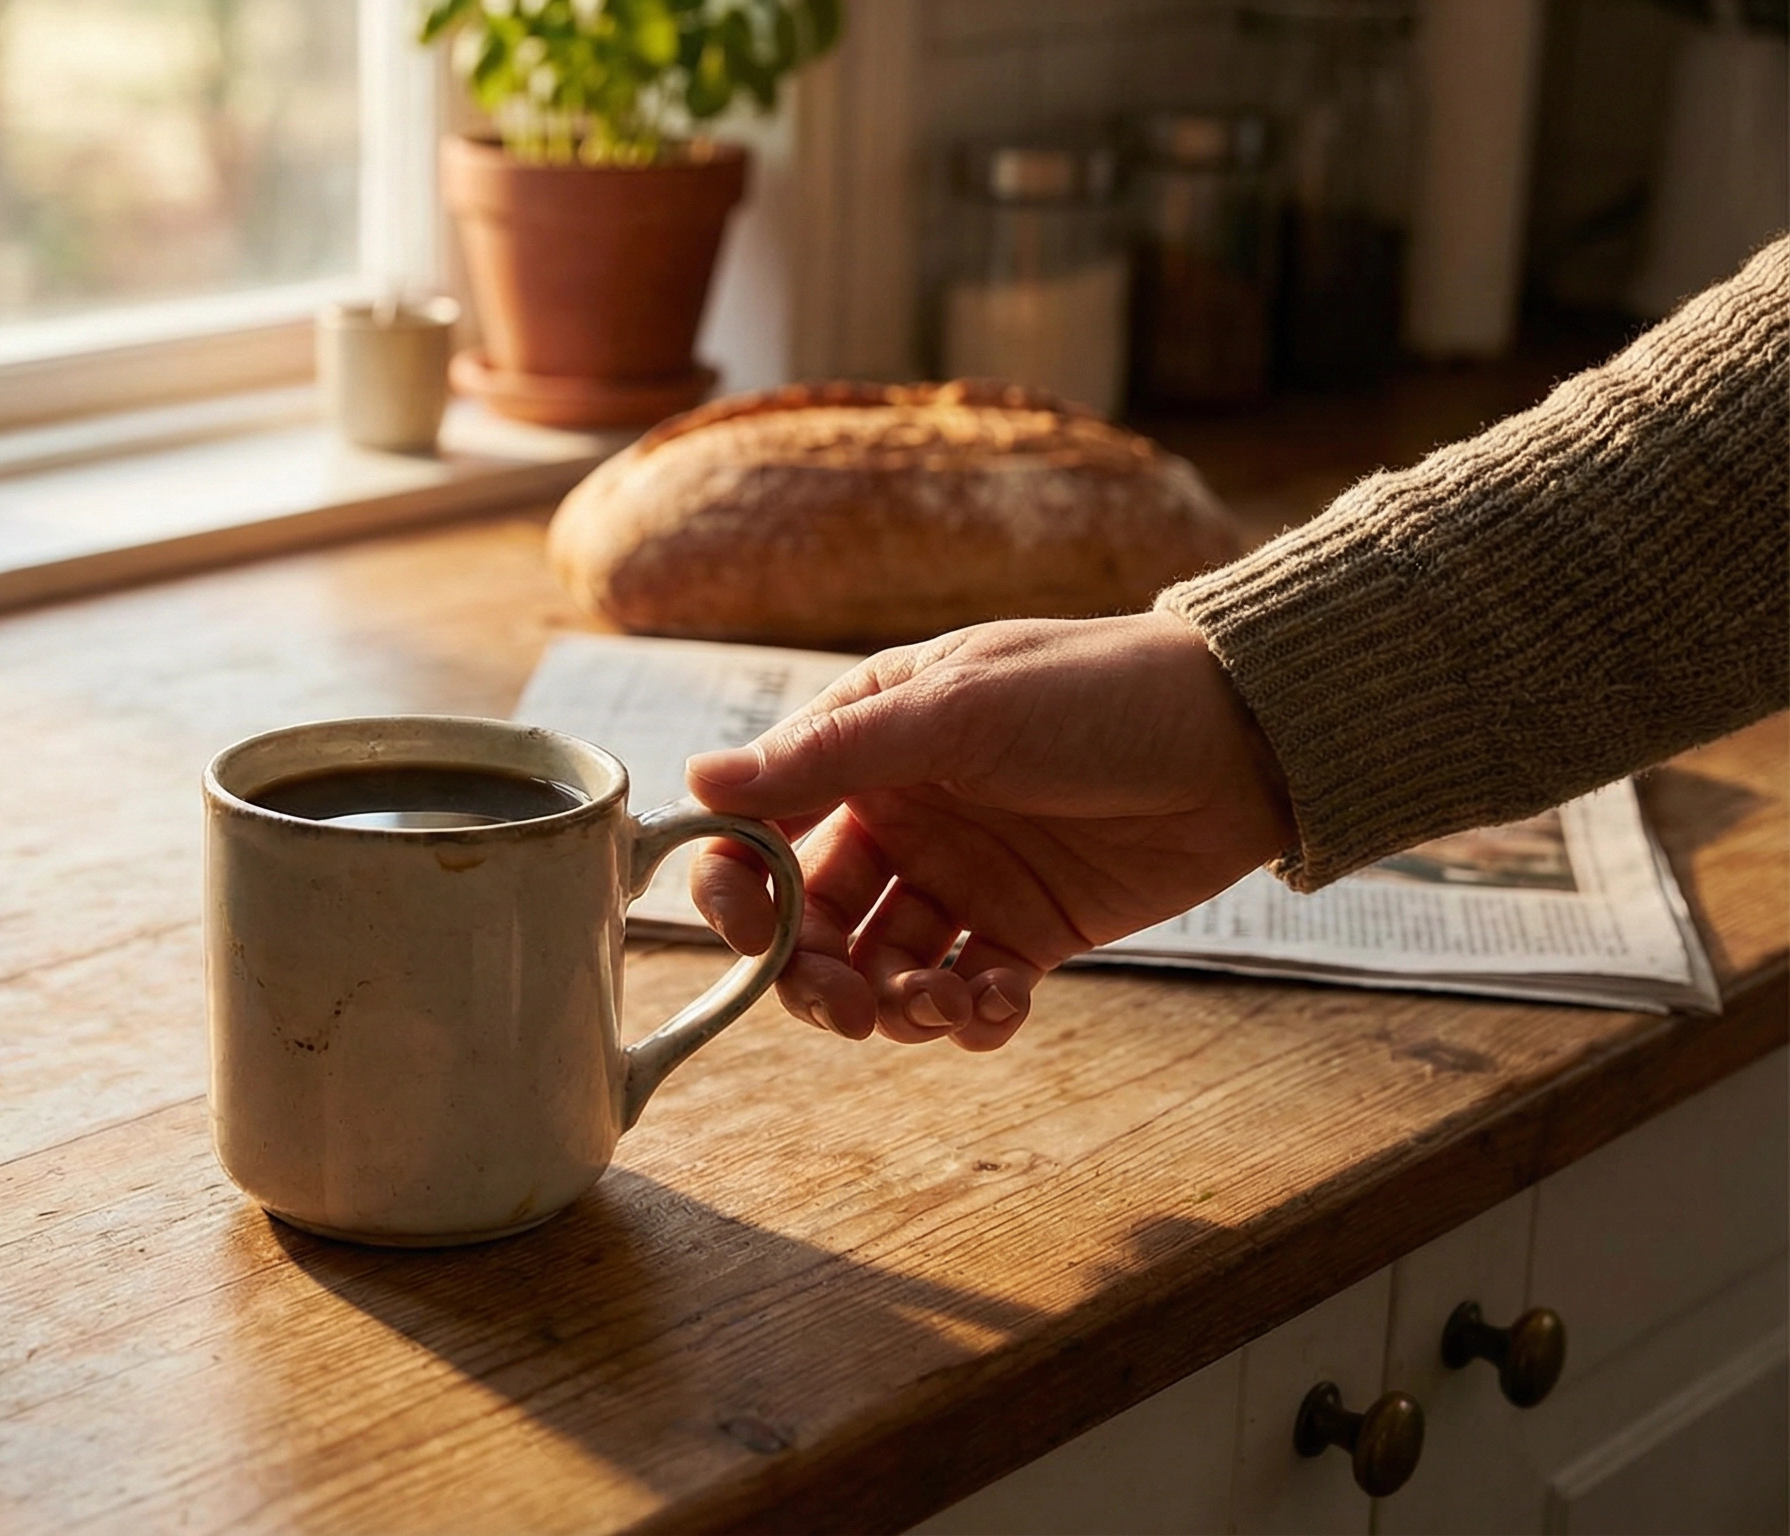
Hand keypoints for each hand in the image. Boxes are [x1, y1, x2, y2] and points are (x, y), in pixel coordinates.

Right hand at [686, 610, 1293, 1048]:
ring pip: (883, 969)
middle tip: (850, 1010)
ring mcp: (962, 880)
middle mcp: (901, 818)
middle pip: (814, 923)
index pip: (763, 831)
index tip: (754, 932)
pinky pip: (966, 993)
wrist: (1244, 736)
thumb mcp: (957, 710)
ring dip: (896, 1003)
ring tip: (946, 1002)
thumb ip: (830, 756)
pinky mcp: (1026, 932)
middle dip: (816, 976)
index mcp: (865, 749)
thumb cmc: (1095, 692)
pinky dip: (971, 1013)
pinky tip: (1001, 998)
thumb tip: (698, 783)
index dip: (742, 889)